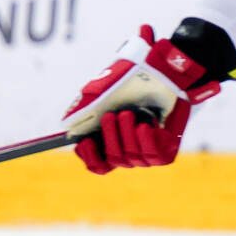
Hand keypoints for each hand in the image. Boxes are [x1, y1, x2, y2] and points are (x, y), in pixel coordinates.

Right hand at [62, 25, 218, 174]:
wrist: (164, 72)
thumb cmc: (131, 81)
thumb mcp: (100, 93)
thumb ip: (83, 113)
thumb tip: (67, 130)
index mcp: (112, 139)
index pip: (98, 164)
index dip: (89, 157)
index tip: (84, 142)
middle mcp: (130, 147)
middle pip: (112, 161)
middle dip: (109, 138)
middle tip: (111, 116)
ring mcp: (149, 149)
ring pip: (132, 159)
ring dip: (127, 135)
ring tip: (130, 113)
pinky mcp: (168, 148)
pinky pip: (155, 157)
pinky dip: (147, 141)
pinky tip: (147, 125)